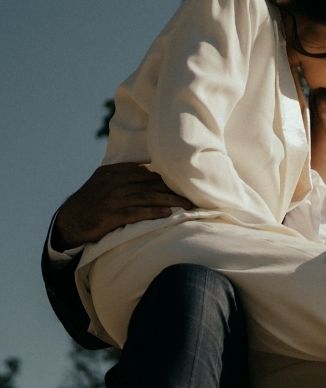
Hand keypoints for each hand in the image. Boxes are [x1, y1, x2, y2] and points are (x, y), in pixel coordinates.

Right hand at [52, 163, 194, 248]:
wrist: (69, 220)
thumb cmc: (91, 201)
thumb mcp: (103, 181)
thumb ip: (123, 173)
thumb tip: (149, 167)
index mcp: (113, 172)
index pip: (145, 172)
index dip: (166, 177)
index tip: (184, 182)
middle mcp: (114, 183)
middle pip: (150, 184)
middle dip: (173, 189)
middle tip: (193, 194)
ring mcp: (113, 199)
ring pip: (148, 197)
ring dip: (170, 201)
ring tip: (187, 205)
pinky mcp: (111, 216)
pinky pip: (137, 213)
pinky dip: (154, 213)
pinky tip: (168, 214)